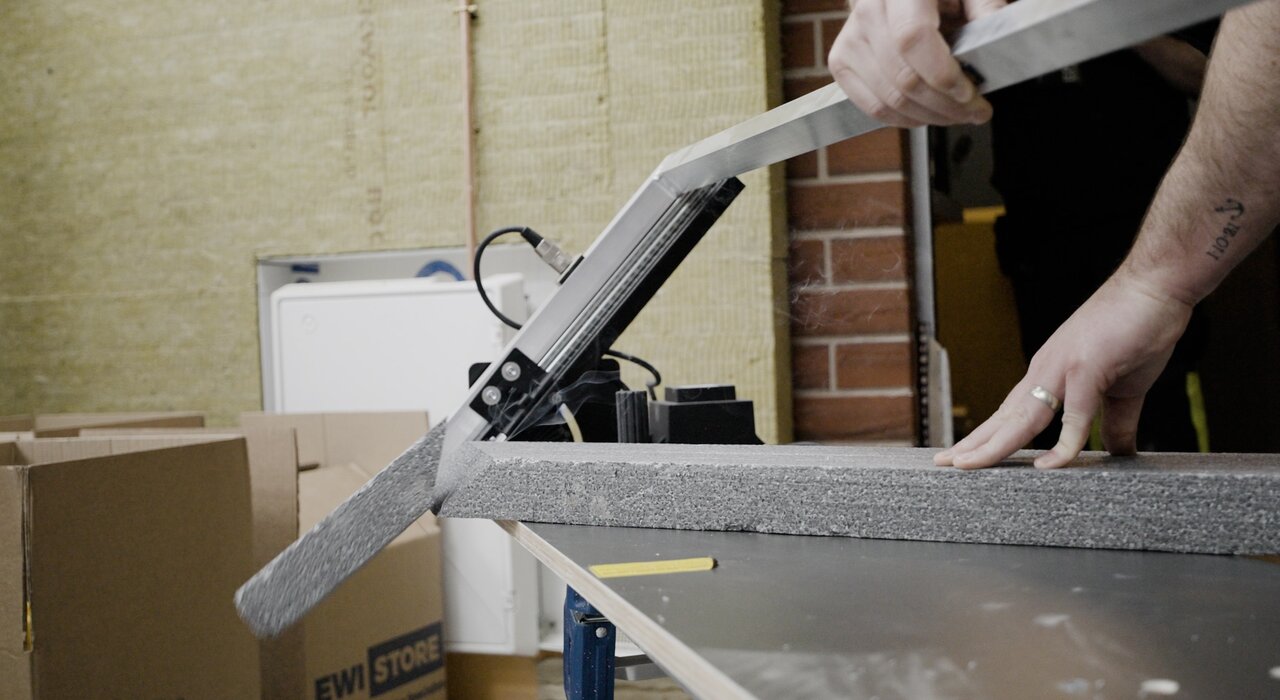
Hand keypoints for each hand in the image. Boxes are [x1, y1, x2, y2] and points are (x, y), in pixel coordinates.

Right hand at [828, 0, 1003, 126]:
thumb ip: (985, 6)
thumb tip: (998, 35)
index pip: (912, 39)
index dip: (942, 74)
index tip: (969, 92)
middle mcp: (868, 11)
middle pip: (903, 78)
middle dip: (946, 105)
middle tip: (976, 111)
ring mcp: (850, 40)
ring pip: (889, 100)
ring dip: (930, 117)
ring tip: (958, 115)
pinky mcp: (841, 62)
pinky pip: (872, 107)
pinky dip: (905, 119)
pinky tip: (928, 114)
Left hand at [935, 271, 1194, 468]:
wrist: (1156, 287)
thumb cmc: (1137, 330)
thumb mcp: (1123, 388)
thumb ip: (1114, 422)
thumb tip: (1118, 453)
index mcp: (1048, 374)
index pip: (1009, 412)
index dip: (986, 435)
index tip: (963, 455)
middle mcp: (1045, 371)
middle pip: (1003, 417)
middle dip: (973, 443)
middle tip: (941, 465)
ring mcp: (1063, 369)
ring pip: (1022, 417)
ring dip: (994, 444)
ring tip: (966, 466)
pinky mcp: (1088, 368)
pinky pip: (1074, 414)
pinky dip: (1063, 442)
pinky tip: (1049, 464)